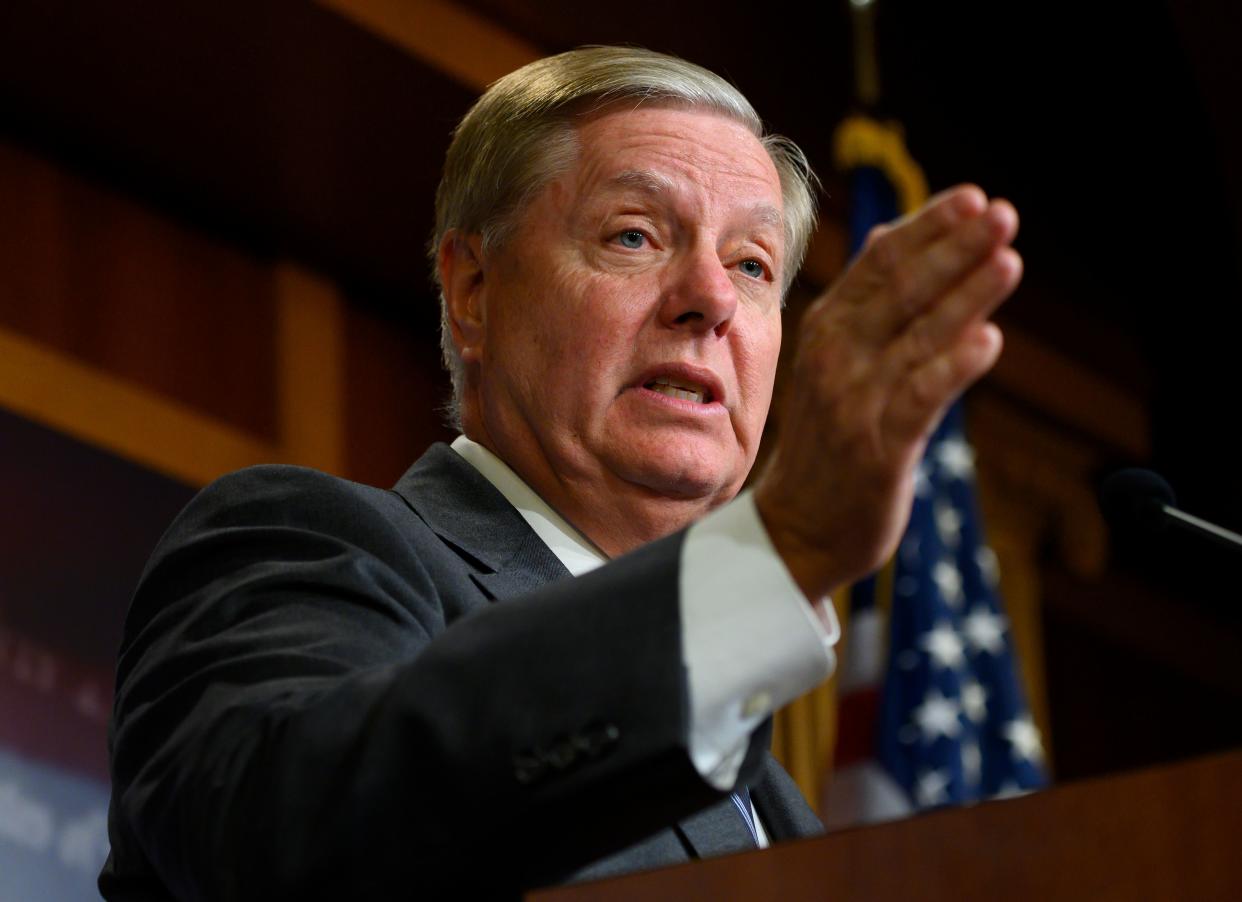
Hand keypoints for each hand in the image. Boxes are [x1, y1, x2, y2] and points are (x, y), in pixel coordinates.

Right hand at [754, 185, 1021, 598]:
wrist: (797, 526)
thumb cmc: (827, 440)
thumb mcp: (832, 359)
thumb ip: (864, 301)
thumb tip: (890, 232)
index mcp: (826, 329)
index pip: (878, 263)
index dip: (928, 228)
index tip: (974, 198)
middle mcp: (836, 357)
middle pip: (901, 290)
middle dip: (954, 248)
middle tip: (1003, 214)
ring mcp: (855, 401)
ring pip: (917, 337)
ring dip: (967, 297)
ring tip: (1010, 260)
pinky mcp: (879, 448)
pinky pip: (920, 399)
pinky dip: (953, 368)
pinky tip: (990, 341)